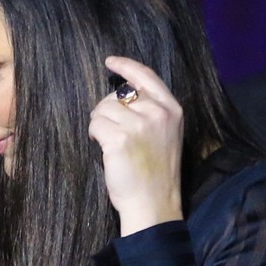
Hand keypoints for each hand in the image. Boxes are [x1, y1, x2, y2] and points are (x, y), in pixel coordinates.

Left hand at [88, 57, 184, 235]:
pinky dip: (94, 136)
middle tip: (114, 133)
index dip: (126, 66)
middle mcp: (157, 113)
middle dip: (108, 110)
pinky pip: (95, 124)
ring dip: (100, 125)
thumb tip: (123, 93)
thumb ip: (152, 111)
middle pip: (119, 94)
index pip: (146, 76)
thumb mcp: (166, 134)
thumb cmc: (156, 173)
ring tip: (112, 145)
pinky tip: (105, 150)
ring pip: (102, 109)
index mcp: (171, 110)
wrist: (153, 203)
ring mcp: (138, 125)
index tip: (111, 62)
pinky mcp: (119, 138)